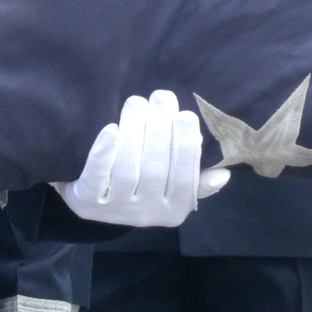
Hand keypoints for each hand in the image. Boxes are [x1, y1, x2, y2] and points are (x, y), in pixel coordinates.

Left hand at [56, 90, 229, 228]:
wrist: (93, 202)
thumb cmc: (141, 186)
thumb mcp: (171, 187)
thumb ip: (197, 180)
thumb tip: (224, 174)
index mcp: (173, 210)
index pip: (185, 178)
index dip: (186, 146)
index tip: (185, 115)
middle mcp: (146, 214)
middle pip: (155, 170)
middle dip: (160, 130)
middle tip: (161, 97)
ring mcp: (115, 210)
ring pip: (127, 169)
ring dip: (134, 131)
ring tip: (137, 102)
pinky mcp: (87, 202)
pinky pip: (97, 176)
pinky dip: (104, 152)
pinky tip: (111, 129)